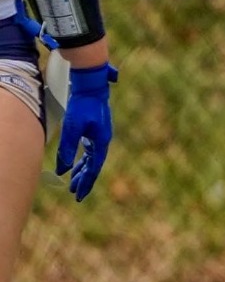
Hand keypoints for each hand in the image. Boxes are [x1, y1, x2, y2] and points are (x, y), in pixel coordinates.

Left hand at [57, 62, 116, 201]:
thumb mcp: (72, 129)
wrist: (92, 86)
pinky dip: (83, 159)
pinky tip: (77, 163)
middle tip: (76, 193)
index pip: (94, 168)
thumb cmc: (83, 106)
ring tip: (74, 182)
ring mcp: (100, 135)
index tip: (79, 195)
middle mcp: (103, 140)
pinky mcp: (96, 130)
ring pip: (92, 158)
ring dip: (83, 170)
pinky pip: (90, 150)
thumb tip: (62, 169)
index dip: (86, 182)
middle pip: (94, 165)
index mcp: (101, 141)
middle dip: (84, 179)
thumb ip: (67, 149)